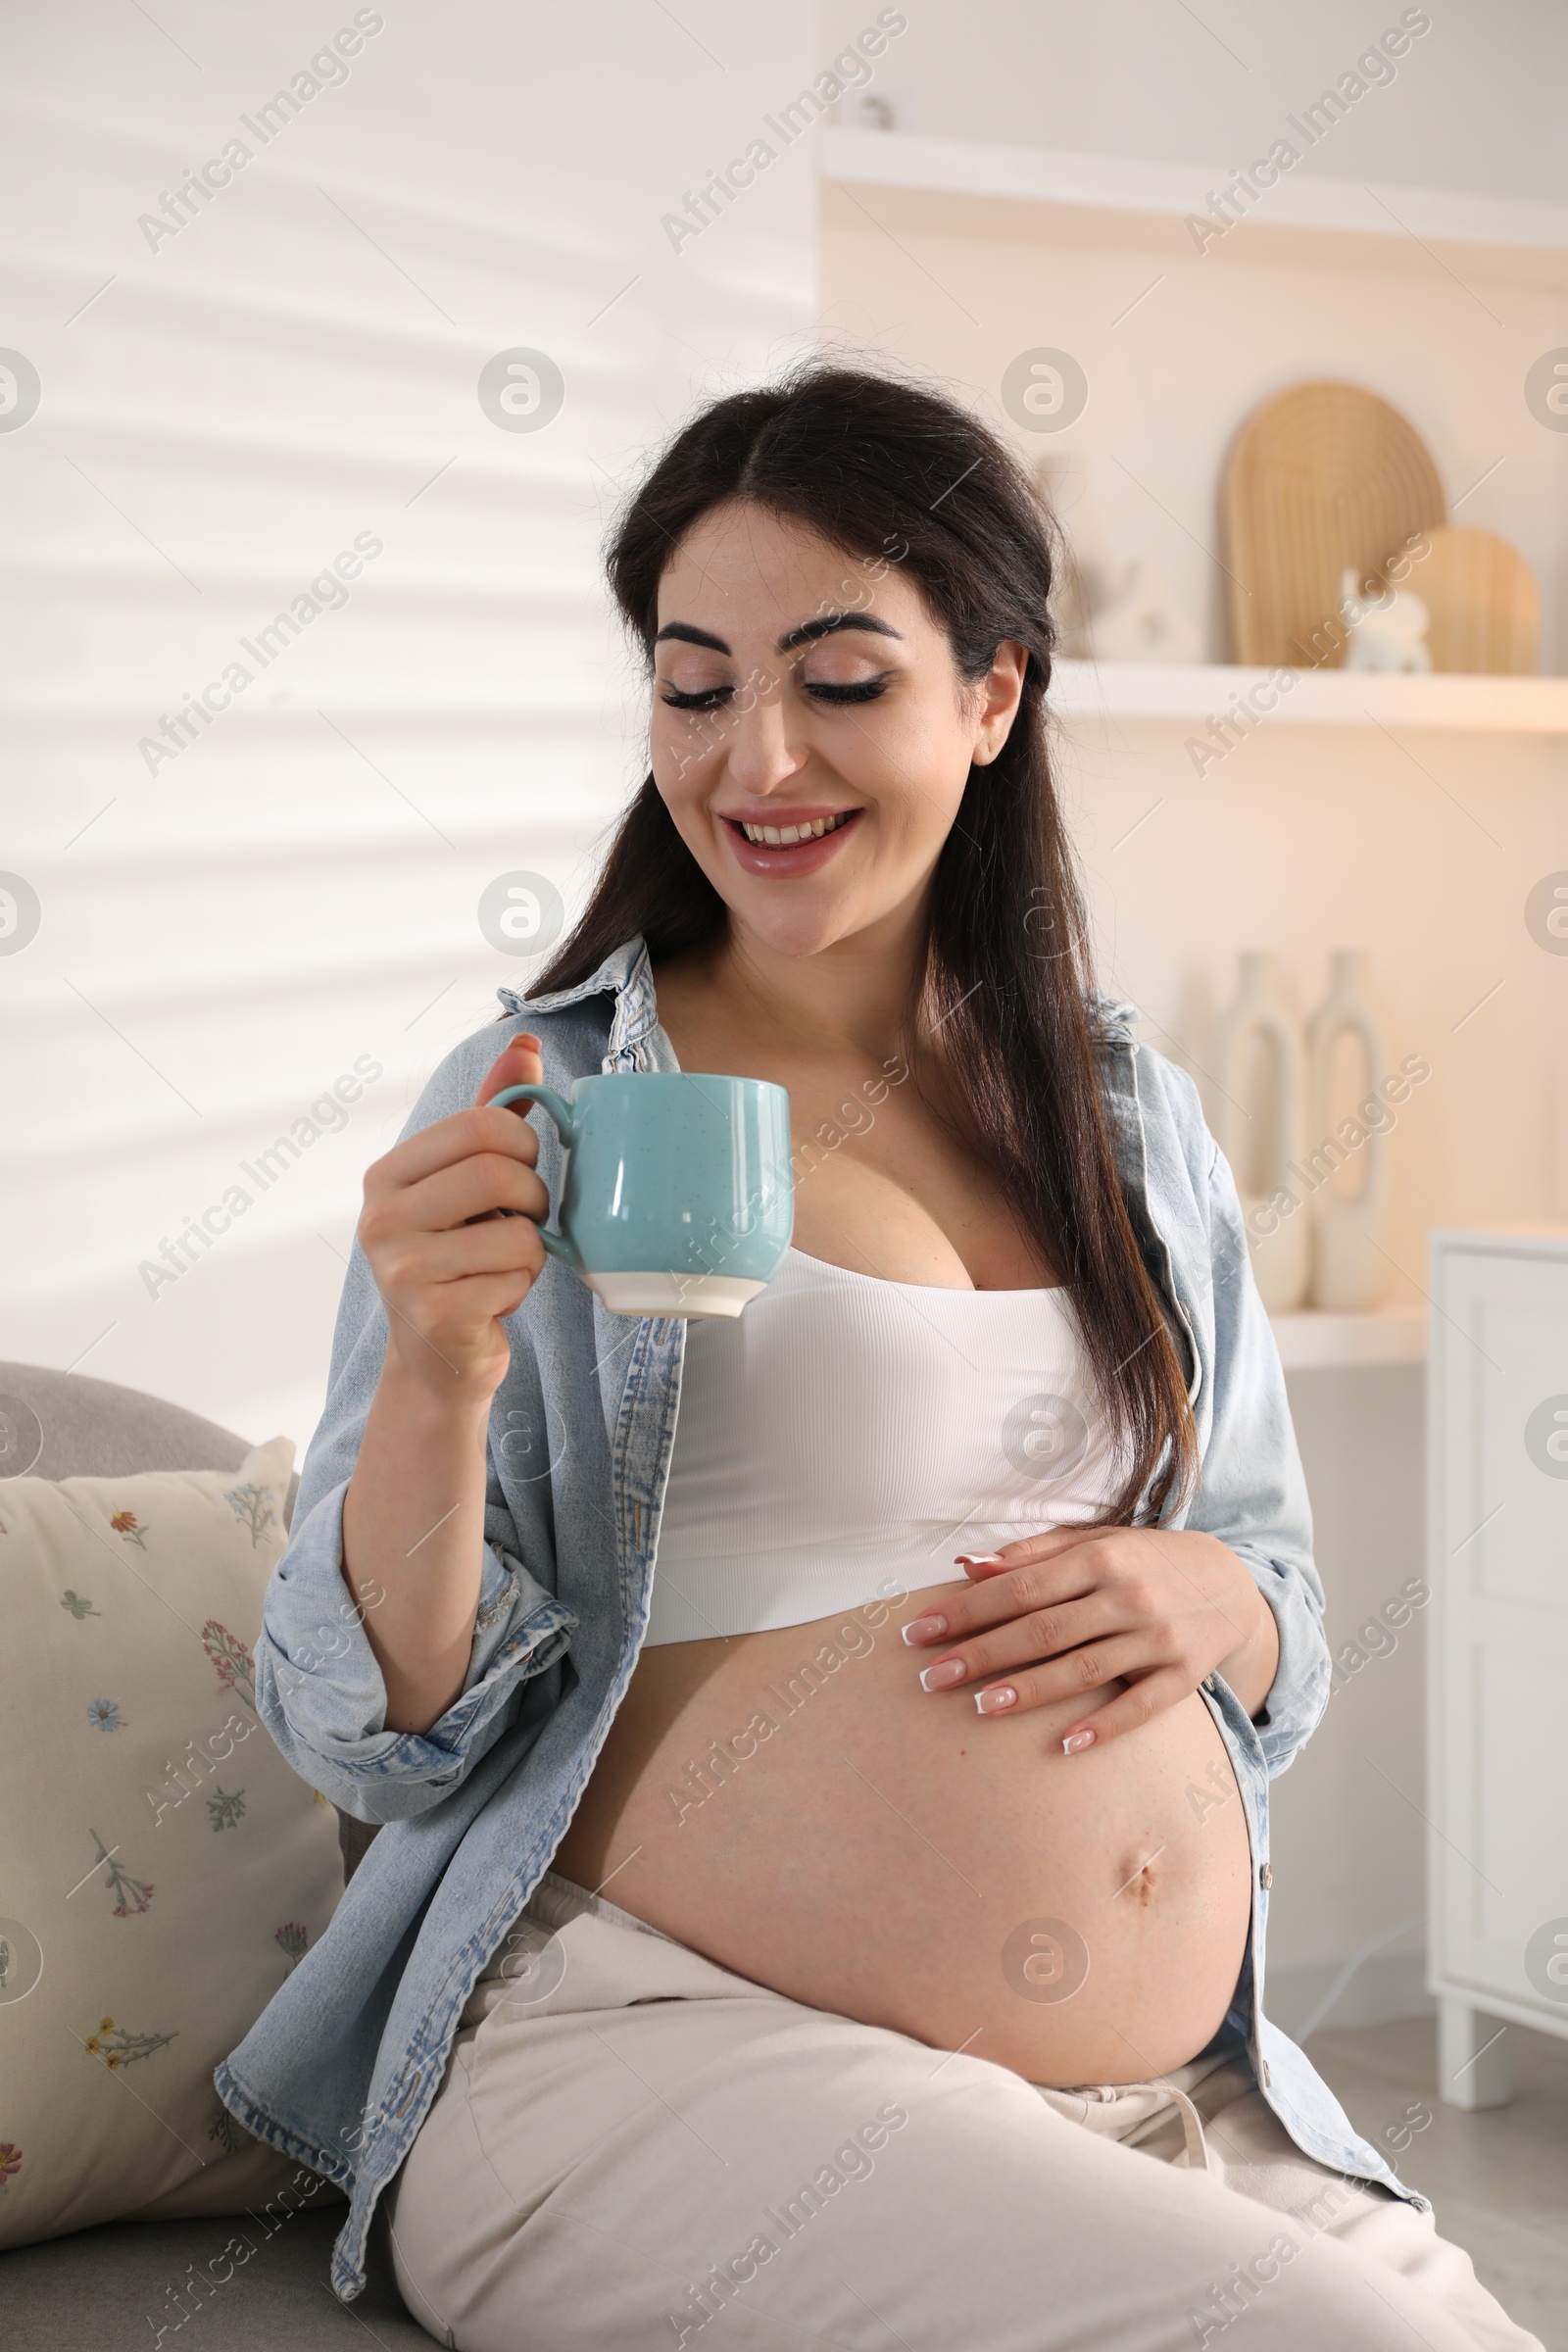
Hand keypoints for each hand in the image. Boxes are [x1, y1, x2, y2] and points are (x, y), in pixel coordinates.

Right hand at [356, 1033, 553, 1400]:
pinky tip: (491, 1301)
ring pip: (519, 1233)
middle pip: (499, 1172)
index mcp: (386, 1175)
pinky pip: (517, 1279)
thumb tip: (525, 1042)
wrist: (436, 1360)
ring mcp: (402, 1269)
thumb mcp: (466, 1181)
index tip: (519, 1172)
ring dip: (530, 1253)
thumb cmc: (458, 1258)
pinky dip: (521, 1289)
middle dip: (533, 1198)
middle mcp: (380, 1218)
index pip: (480, 1124)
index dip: (523, 1145)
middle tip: (521, 1221)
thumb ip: (493, 1111)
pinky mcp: (434, 1314)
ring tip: (499, 1266)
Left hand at [900, 1524, 1279, 1751]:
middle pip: (1042, 1630)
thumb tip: (967, 1565)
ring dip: (1029, 1690)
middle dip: (980, 1654)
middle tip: (929, 1677)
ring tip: (978, 1706)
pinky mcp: (1184, 1675)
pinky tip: (1065, 1744)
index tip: (920, 1630)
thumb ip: (1033, 1553)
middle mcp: (1128, 1596)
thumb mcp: (1096, 1541)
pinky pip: (1140, 1706)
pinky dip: (1104, 1726)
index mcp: (1100, 1557)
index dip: (966, 1610)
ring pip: (1083, 1669)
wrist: (1232, 1584)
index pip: (1019, 1587)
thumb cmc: (1145, 1561)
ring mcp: (1158, 1638)